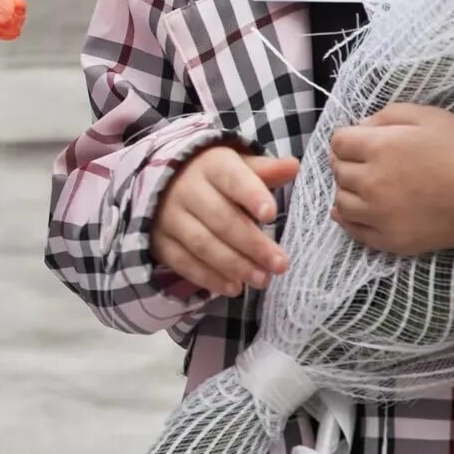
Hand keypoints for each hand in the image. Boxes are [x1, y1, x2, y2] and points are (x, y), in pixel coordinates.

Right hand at [150, 145, 298, 298]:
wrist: (164, 182)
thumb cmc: (213, 176)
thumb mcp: (237, 166)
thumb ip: (264, 171)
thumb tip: (293, 166)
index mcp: (210, 166)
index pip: (232, 179)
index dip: (251, 195)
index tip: (271, 214)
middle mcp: (186, 189)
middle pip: (220, 218)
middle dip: (252, 244)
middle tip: (280, 264)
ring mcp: (169, 216)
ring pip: (202, 243)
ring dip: (234, 265)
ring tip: (262, 279)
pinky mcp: (160, 240)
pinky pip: (183, 261)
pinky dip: (209, 277)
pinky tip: (234, 287)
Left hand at [331, 104, 453, 256]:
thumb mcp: (429, 116)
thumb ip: (387, 116)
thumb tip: (359, 126)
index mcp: (379, 148)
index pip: (338, 142)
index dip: (348, 139)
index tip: (361, 141)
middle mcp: (371, 183)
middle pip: (338, 171)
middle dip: (348, 162)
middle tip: (367, 162)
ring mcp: (379, 216)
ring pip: (341, 201)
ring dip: (348, 189)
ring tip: (367, 185)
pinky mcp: (391, 240)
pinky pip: (354, 231)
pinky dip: (349, 219)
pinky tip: (358, 210)